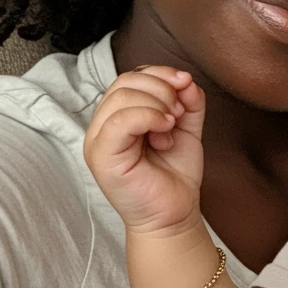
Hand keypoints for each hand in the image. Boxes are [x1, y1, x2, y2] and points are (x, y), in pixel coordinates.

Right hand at [83, 66, 204, 235]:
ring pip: (121, 96)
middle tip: (178, 113)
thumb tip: (186, 79)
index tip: (186, 84)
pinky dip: (148, 116)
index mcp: (119, 116)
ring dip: (157, 103)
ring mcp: (98, 140)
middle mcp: (104, 125)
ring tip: (172, 126)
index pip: (131, 77)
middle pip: (124, 82)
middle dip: (161, 88)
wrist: (174, 213)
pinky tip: (165, 129)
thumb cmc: (175, 174)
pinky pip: (119, 121)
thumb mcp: (186, 128)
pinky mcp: (102, 156)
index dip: (160, 73)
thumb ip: (188, 102)